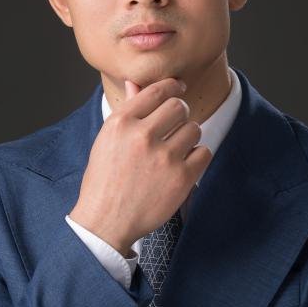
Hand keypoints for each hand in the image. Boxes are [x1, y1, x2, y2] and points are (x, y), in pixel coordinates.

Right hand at [69, 76, 211, 254]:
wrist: (105, 222)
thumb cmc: (103, 182)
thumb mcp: (107, 141)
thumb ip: (126, 111)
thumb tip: (135, 84)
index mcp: (121, 123)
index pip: (156, 91)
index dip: (172, 86)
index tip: (179, 89)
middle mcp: (142, 136)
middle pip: (179, 107)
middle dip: (180, 114)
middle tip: (176, 125)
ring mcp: (164, 157)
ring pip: (194, 129)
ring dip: (189, 137)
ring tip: (176, 151)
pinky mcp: (181, 178)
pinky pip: (204, 153)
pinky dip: (197, 158)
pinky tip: (183, 166)